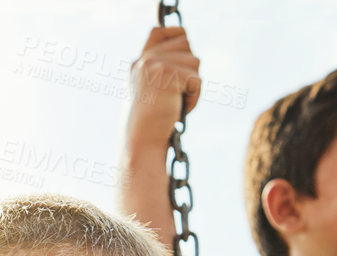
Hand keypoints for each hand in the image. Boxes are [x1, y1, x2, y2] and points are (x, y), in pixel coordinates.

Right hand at [126, 26, 200, 156]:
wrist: (140, 144)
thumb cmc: (148, 128)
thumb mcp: (150, 94)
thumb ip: (162, 73)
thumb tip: (191, 58)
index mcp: (138, 63)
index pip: (161, 30)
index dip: (177, 39)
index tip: (180, 62)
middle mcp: (145, 60)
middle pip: (185, 43)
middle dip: (189, 68)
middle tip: (176, 94)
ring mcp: (155, 65)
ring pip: (195, 61)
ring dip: (193, 86)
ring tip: (176, 104)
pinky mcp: (168, 75)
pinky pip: (197, 79)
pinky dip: (194, 98)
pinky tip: (178, 110)